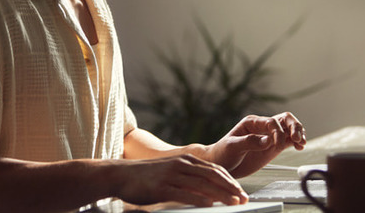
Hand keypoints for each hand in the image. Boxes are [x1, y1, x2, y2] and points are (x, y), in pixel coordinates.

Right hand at [112, 154, 248, 207]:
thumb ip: (189, 180)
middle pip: (213, 175)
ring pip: (202, 184)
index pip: (214, 169)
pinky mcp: (162, 187)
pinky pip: (184, 193)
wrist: (120, 174)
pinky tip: (209, 204)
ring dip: (221, 194)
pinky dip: (199, 198)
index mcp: (185, 160)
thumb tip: (208, 193)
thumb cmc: (146, 176)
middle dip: (231, 187)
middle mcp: (181, 164)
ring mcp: (172, 175)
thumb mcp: (171, 173)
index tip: (242, 191)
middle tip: (244, 198)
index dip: (230, 180)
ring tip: (234, 202)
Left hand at [205, 112, 306, 177]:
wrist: (221, 165)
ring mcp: (268, 137)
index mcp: (252, 122)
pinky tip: (300, 147)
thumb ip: (250, 142)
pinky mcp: (272, 148)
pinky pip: (288, 141)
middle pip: (285, 120)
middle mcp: (262, 127)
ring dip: (298, 133)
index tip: (276, 145)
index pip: (271, 122)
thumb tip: (268, 140)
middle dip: (294, 127)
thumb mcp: (232, 147)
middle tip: (297, 139)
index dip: (277, 132)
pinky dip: (296, 142)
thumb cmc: (222, 153)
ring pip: (289, 129)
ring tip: (301, 143)